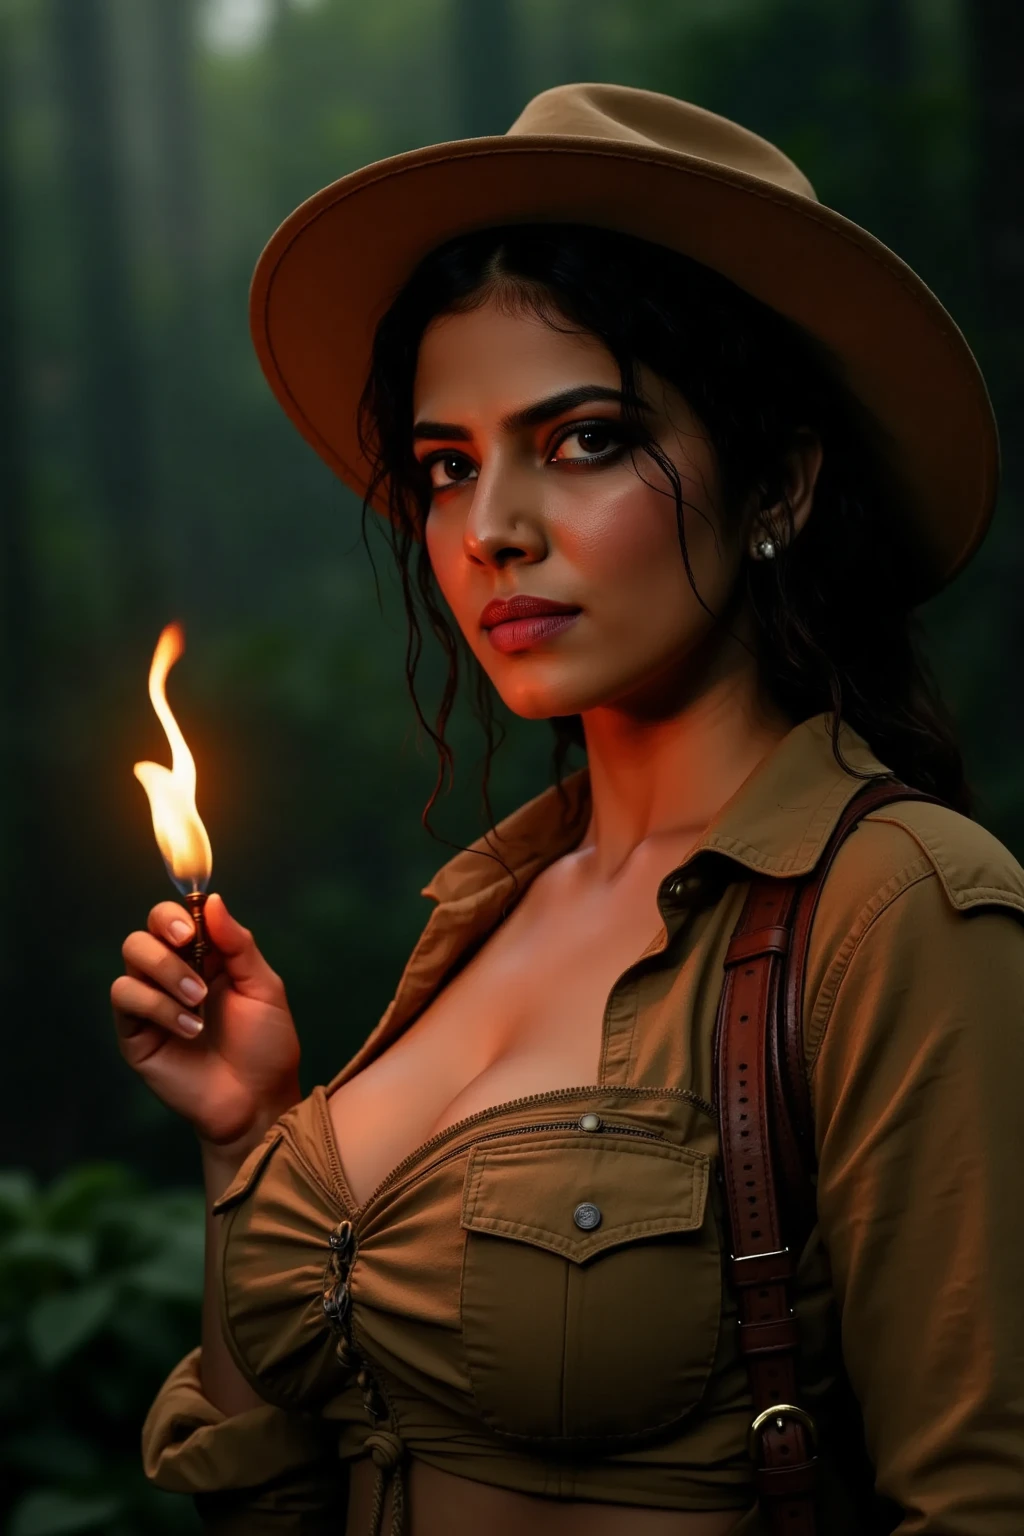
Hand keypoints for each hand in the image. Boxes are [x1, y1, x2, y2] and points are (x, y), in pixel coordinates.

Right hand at [111, 892, 300, 1149]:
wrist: (258, 1100)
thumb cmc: (266, 1045)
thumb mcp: (263, 986)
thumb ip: (237, 943)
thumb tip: (211, 900)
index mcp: (204, 959)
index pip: (173, 918)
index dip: (175, 912)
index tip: (193, 925)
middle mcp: (172, 975)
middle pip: (144, 931)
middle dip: (164, 930)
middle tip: (190, 945)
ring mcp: (151, 1004)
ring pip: (131, 958)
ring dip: (166, 971)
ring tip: (198, 999)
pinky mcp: (134, 1034)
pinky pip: (126, 997)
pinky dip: (158, 1005)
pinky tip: (190, 1028)